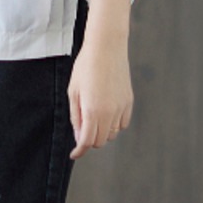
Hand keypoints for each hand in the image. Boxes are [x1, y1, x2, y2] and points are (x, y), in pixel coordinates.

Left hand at [68, 39, 132, 158]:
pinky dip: (114, 124)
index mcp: (92, 110)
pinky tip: (106, 113)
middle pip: (100, 141)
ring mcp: (121, 107)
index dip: (79, 150)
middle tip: (81, 131)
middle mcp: (109, 112)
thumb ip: (76, 117)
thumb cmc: (86, 67)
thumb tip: (79, 137)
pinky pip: (123, 123)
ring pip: (112, 134)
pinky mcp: (129, 101)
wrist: (107, 47)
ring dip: (102, 132)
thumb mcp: (73, 92)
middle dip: (89, 140)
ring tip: (93, 118)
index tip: (74, 154)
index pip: (86, 141)